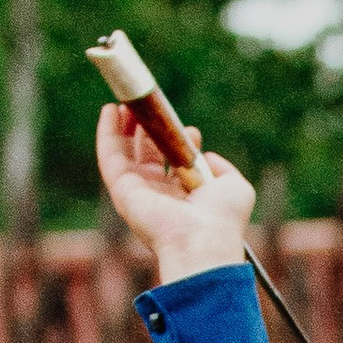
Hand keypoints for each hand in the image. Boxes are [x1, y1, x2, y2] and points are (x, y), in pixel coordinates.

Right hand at [95, 100, 257, 280]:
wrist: (202, 239)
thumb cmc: (222, 219)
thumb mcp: (235, 188)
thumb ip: (225, 170)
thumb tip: (207, 157)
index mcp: (185, 199)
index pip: (176, 167)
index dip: (181, 144)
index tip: (191, 130)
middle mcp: (159, 198)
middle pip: (147, 157)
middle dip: (147, 131)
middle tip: (149, 108)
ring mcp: (138, 194)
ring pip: (125, 155)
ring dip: (123, 128)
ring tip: (127, 103)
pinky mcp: (121, 191)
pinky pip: (109, 157)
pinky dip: (107, 133)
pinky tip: (109, 110)